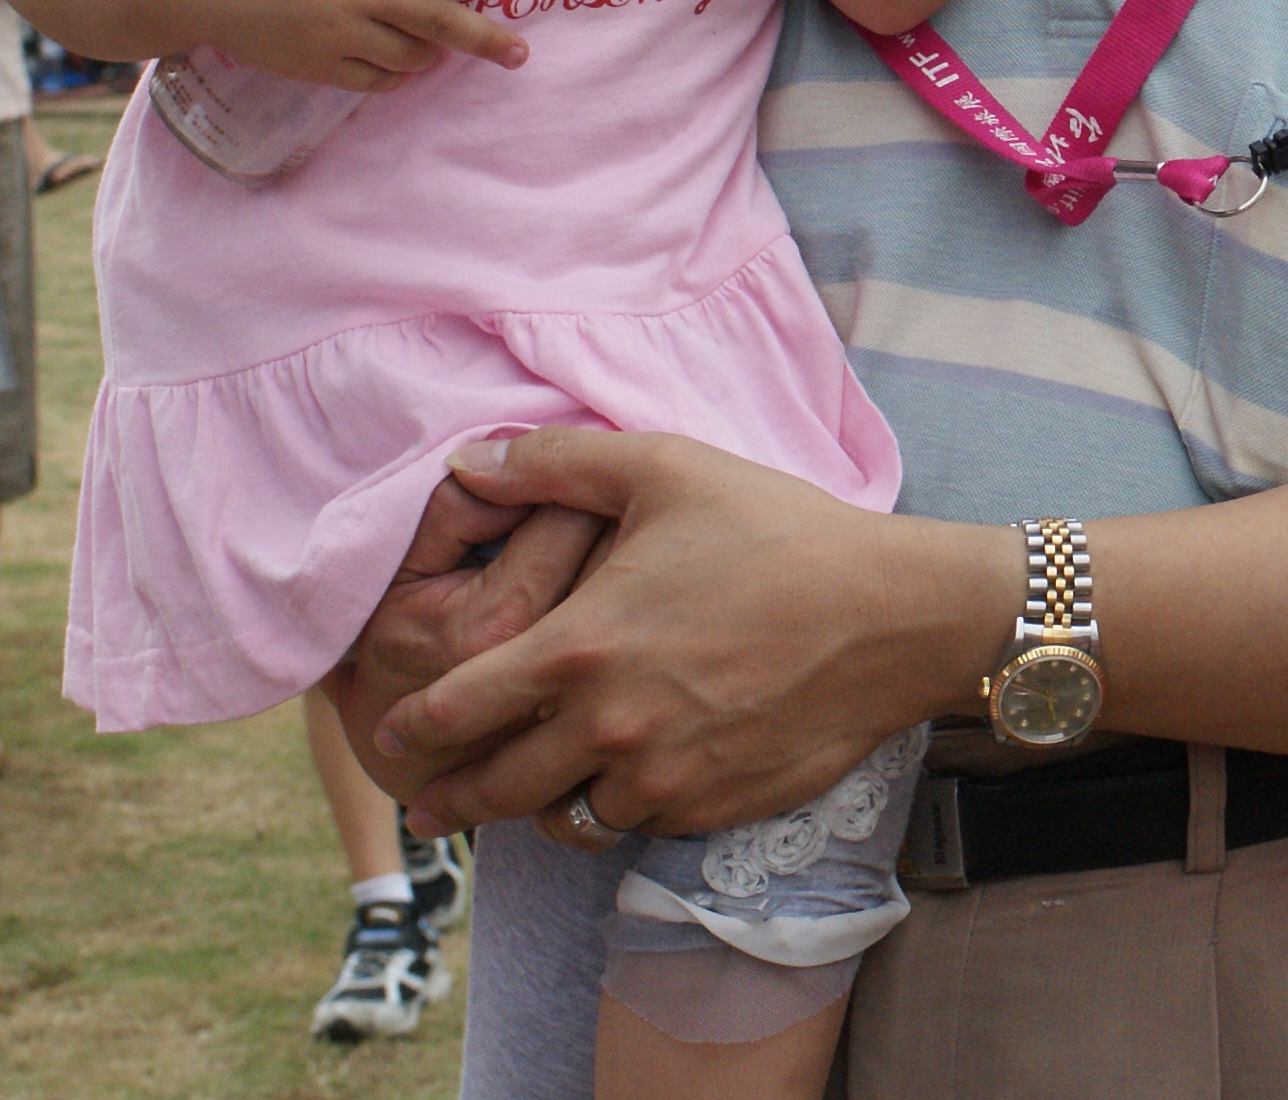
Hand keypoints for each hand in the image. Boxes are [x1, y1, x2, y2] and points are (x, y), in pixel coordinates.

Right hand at [158, 0, 522, 90]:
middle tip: (517, 51)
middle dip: (488, 37)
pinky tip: (401, 70)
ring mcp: (337, 31)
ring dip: (434, 54)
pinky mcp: (313, 64)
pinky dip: (394, 77)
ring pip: (411, 55)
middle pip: (443, 19)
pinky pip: (373, 81)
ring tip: (444, 50)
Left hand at [374, 428, 1003, 839]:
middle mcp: (608, 727)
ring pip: (568, 820)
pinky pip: (640, 826)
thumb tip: (465, 461)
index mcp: (580, 647)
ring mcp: (662, 777)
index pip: (457, 709)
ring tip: (532, 798)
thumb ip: (554, 463)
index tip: (393, 735)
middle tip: (429, 808)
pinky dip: (622, 809)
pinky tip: (630, 781)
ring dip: (542, 808)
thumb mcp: (667, 468)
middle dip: (453, 800)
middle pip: (496, 789)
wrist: (894, 616)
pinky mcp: (712, 807)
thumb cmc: (780, 531)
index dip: (412, 726)